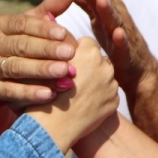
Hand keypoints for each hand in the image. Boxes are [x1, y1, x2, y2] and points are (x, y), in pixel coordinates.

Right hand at [0, 0, 79, 105]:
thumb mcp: (31, 28)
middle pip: (21, 45)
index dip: (43, 28)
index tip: (64, 33)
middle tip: (71, 54)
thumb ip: (51, 9)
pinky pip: (10, 91)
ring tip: (65, 73)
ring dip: (42, 71)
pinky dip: (30, 93)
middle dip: (47, 50)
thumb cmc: (19, 48)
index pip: (22, 23)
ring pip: (16, 68)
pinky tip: (50, 95)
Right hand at [26, 37, 119, 152]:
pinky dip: (99, 98)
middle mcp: (104, 65)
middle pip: (98, 59)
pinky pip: (108, 94)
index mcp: (89, 51)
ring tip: (76, 95)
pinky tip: (84, 105)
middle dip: (88, 67)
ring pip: (105, 77)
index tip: (65, 65)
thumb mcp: (46, 63)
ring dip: (95, 82)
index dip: (74, 54)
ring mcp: (111, 85)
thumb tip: (58, 30)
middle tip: (71, 81)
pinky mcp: (114, 102)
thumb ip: (57, 47)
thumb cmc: (43, 92)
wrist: (51, 127)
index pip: (86, 43)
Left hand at [66, 0, 157, 96]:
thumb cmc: (116, 42)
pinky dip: (122, 38)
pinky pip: (125, 45)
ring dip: (108, 10)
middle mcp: (118, 19)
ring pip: (116, 20)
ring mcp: (125, 36)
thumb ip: (86, 3)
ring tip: (100, 0)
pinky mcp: (128, 54)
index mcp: (110, 11)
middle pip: (106, 2)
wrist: (138, 71)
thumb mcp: (98, 20)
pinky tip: (118, 33)